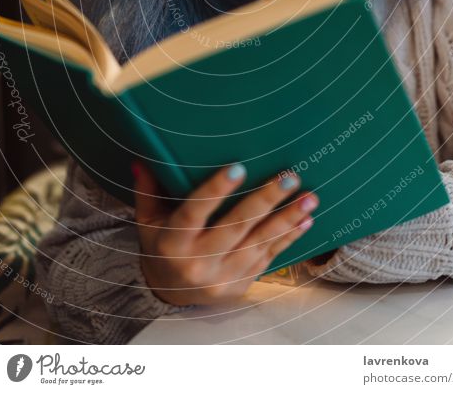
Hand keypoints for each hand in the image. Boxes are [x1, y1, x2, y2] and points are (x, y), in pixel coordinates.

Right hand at [132, 161, 317, 306]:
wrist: (169, 294)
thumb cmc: (161, 245)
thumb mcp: (148, 220)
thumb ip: (148, 189)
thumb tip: (143, 158)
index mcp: (173, 241)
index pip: (195, 212)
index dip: (216, 190)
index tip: (238, 167)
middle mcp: (199, 261)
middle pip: (235, 227)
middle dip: (265, 200)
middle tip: (288, 176)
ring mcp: (222, 277)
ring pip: (258, 243)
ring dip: (287, 219)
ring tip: (309, 197)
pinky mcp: (241, 284)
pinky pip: (269, 258)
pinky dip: (289, 238)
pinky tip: (306, 219)